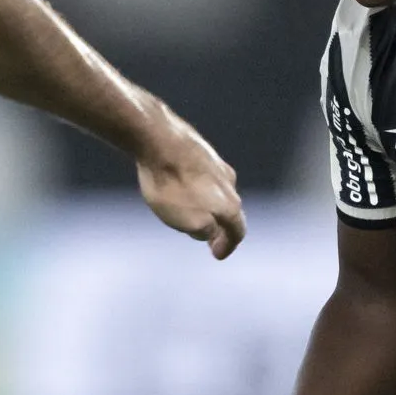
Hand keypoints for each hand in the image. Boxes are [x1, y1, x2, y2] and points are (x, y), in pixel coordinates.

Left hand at [136, 101, 244, 258]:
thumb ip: (206, 231)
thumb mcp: (188, 221)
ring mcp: (216, 163)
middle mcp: (229, 183)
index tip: (217, 254)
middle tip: (208, 237)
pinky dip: (199, 186)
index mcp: (230, 204)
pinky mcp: (200, 150)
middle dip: (221, 226)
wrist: (158, 140)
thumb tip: (211, 232)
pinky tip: (184, 186)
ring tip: (195, 212)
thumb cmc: (171, 186)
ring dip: (210, 204)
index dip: (229, 245)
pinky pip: (203, 174)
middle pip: (230, 210)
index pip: (238, 231)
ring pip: (218, 190)